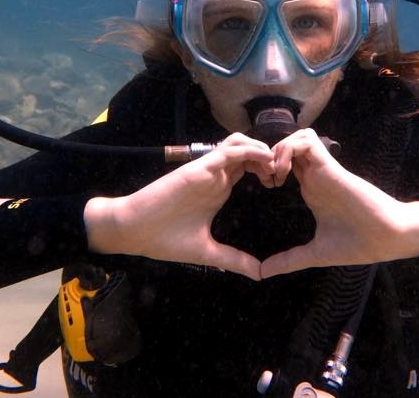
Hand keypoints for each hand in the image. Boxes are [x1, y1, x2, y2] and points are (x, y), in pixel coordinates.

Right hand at [84, 133, 288, 280]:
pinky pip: (229, 150)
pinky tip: (265, 161)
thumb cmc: (164, 239)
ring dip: (262, 150)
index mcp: (218, 190)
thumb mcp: (207, 252)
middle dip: (270, 157)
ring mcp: (208, 170)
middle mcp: (215, 176)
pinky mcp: (200, 167)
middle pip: (249, 152)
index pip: (249, 169)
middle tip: (285, 174)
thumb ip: (234, 259)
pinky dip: (250, 150)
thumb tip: (259, 274)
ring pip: (241, 144)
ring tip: (276, 167)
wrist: (132, 231)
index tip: (283, 186)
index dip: (268, 171)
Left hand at [260, 129, 418, 277]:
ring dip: (279, 150)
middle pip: (288, 144)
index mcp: (310, 189)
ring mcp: (323, 169)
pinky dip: (289, 150)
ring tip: (273, 175)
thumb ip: (289, 260)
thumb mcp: (315, 253)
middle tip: (261, 178)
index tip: (260, 189)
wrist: (388, 238)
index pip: (285, 163)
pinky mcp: (330, 166)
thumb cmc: (357, 244)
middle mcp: (315, 176)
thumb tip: (263, 273)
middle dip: (269, 156)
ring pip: (297, 137)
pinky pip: (307, 142)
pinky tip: (284, 175)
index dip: (267, 169)